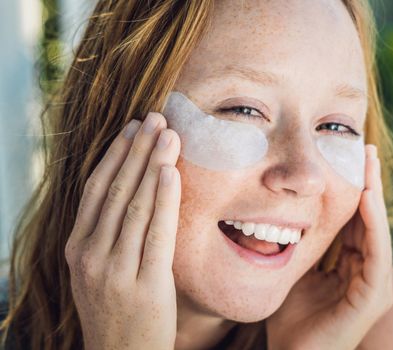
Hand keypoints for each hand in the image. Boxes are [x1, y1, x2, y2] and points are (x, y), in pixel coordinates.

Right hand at [65, 112, 180, 349]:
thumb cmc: (117, 309)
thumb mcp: (99, 271)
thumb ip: (108, 234)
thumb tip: (132, 190)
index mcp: (77, 248)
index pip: (96, 189)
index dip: (115, 155)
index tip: (132, 128)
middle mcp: (90, 255)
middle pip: (115, 190)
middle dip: (136, 150)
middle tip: (154, 118)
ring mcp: (114, 270)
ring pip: (134, 205)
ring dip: (151, 164)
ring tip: (167, 133)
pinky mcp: (143, 284)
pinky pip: (155, 233)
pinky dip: (162, 199)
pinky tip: (170, 172)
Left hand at [266, 144, 392, 349]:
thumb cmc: (290, 319)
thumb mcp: (295, 271)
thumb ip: (301, 245)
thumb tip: (285, 213)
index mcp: (351, 267)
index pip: (356, 222)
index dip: (353, 190)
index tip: (349, 158)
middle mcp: (366, 273)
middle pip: (370, 221)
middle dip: (368, 184)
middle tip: (365, 149)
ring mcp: (372, 286)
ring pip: (376, 232)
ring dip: (373, 196)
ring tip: (368, 163)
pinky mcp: (371, 298)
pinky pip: (375, 254)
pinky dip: (372, 224)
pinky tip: (365, 197)